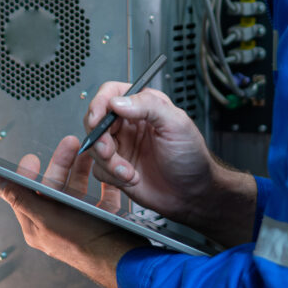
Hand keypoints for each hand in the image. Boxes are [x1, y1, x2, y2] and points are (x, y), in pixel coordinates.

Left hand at [0, 138, 139, 287]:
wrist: (122, 260)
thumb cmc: (84, 244)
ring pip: (78, 187)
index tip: (32, 158)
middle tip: (70, 144)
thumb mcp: (47, 219)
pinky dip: (104, 182)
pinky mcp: (102, 218)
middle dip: (62, 163)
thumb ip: (21, 199)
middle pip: (54, 186)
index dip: (27, 174)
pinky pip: (101, 195)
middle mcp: (58, 222)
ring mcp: (80, 219)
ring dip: (82, 167)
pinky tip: (105, 171)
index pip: (26, 194)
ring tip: (88, 152)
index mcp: (39, 226)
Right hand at [83, 83, 257, 247]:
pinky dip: (113, 176)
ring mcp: (122, 147)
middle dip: (99, 137)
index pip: (111, 94)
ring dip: (108, 161)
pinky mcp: (116, 169)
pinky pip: (99, 170)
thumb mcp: (177, 124)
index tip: (98, 118)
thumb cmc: (191, 158)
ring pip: (94, 147)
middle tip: (108, 149)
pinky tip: (132, 178)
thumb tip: (118, 101)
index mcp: (143, 107)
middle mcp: (129, 125)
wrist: (193, 194)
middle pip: (96, 121)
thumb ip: (149, 106)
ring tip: (127, 170)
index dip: (99, 103)